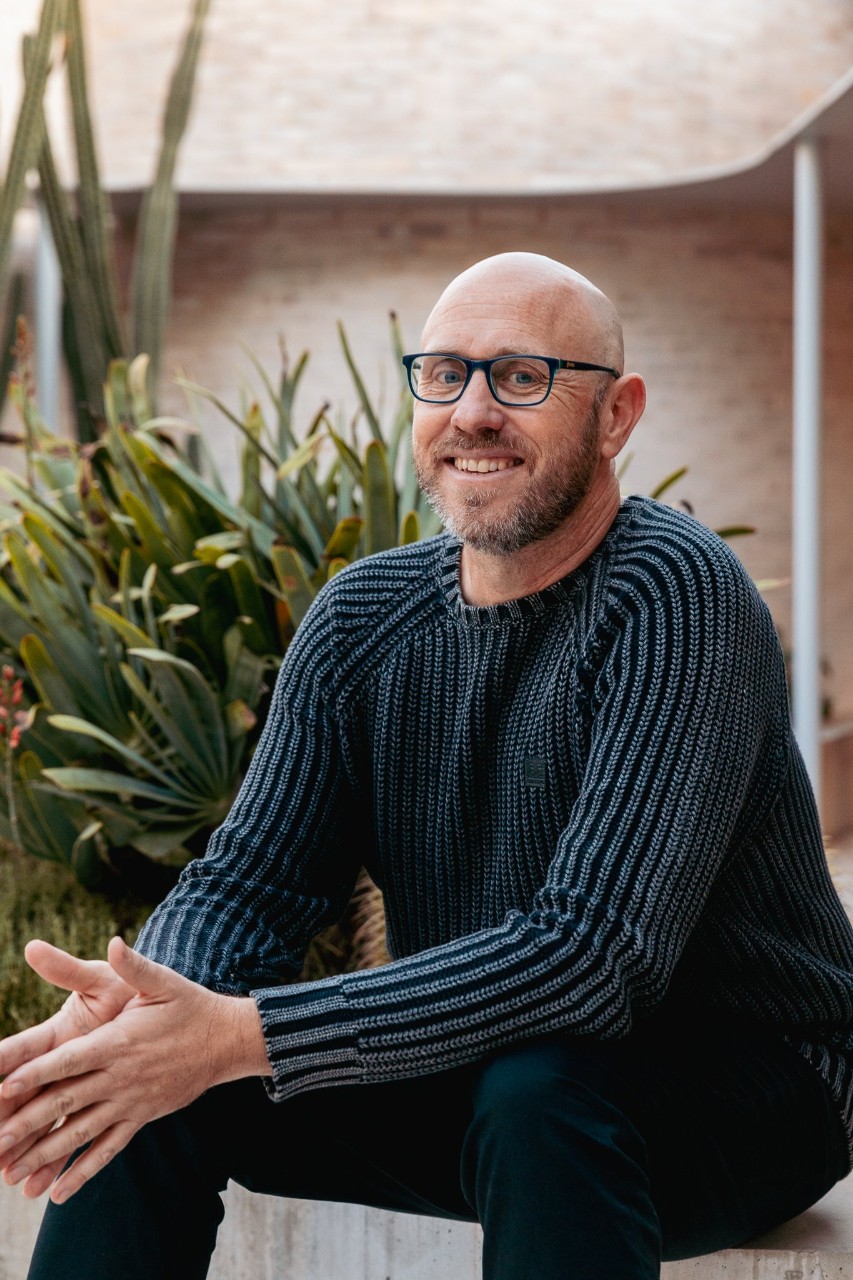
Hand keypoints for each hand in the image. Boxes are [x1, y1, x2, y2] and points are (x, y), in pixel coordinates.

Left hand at [0, 937, 268, 1202]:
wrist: (226, 1041)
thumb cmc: (189, 1005)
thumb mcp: (162, 980)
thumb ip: (133, 965)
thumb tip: (114, 943)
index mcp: (120, 1041)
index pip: (70, 1060)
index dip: (37, 1072)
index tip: (5, 1086)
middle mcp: (122, 1076)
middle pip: (68, 1101)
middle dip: (28, 1122)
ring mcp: (131, 1102)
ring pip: (81, 1134)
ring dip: (45, 1154)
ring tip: (13, 1173)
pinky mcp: (141, 1118)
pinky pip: (108, 1150)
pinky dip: (82, 1172)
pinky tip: (56, 1193)